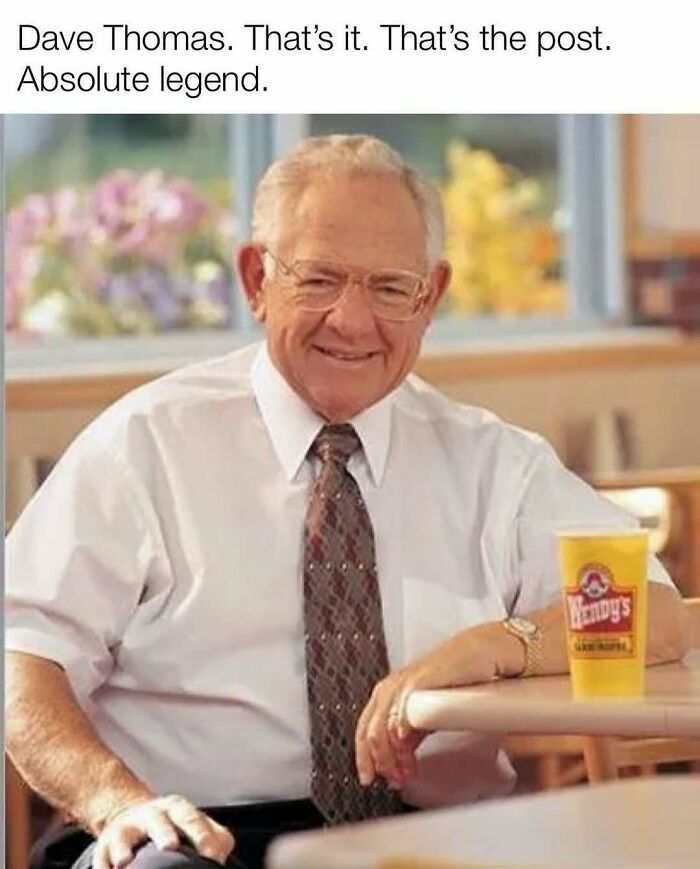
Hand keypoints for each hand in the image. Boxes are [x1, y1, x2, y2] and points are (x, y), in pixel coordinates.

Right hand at [92, 795, 234, 868]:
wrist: (132, 814)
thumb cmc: (173, 826)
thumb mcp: (195, 825)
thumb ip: (214, 840)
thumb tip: (218, 859)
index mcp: (178, 809)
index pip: (192, 819)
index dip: (202, 836)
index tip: (211, 855)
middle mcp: (151, 815)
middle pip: (158, 821)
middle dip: (164, 833)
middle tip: (171, 846)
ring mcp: (127, 829)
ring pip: (125, 836)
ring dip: (124, 848)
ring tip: (125, 861)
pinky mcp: (105, 845)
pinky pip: (102, 856)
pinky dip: (103, 866)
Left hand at [355, 623, 511, 789]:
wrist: (476, 655)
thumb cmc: (453, 680)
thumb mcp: (425, 714)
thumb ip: (411, 736)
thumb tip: (400, 766)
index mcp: (386, 695)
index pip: (363, 731)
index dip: (365, 759)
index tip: (372, 780)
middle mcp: (389, 688)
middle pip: (369, 731)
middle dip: (379, 762)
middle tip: (394, 780)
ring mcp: (402, 683)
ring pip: (382, 724)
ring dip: (391, 754)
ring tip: (404, 771)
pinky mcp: (419, 680)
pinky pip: (402, 707)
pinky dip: (400, 728)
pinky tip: (404, 743)